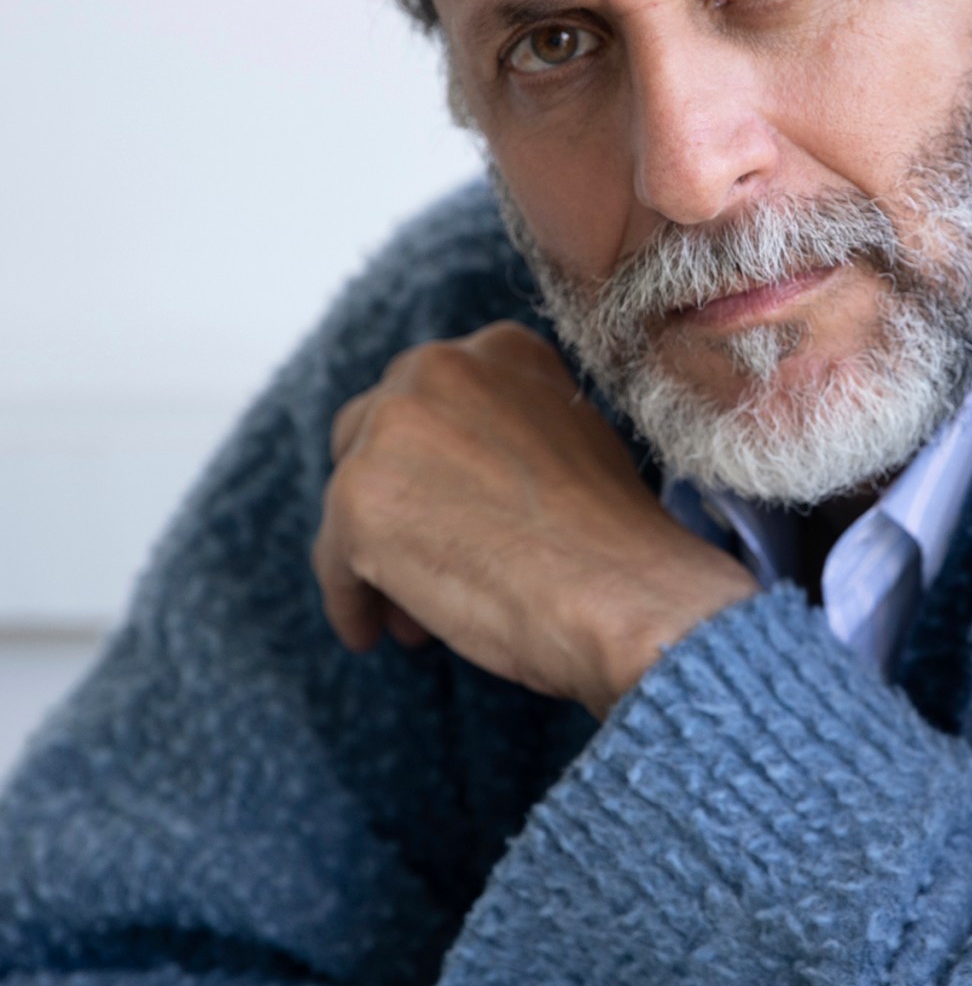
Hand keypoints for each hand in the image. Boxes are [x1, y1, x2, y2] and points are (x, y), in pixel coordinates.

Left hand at [312, 322, 754, 713]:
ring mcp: (391, 430)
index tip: (450, 513)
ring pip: (349, 501)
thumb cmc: (616, 544)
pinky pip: (334, 561)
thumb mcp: (575, 445)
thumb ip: (510, 434)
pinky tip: (374, 634)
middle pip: (370, 435)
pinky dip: (352, 601)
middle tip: (423, 565)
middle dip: (393, 501)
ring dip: (373, 557)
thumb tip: (459, 478)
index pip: (431, 399)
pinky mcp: (359, 501)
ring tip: (410, 618)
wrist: (625, 595)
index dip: (434, 465)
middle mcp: (436, 369)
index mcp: (497, 350)